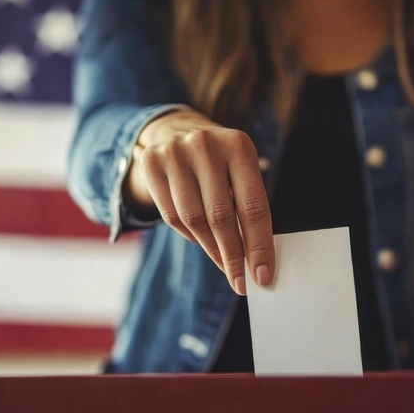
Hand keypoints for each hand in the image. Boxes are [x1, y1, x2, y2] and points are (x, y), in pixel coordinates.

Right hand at [124, 108, 273, 294]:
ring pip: (194, 219)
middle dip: (233, 256)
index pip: (253, 206)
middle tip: (240, 281)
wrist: (176, 131)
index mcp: (239, 146)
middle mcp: (206, 144)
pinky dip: (189, 235)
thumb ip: (249, 209)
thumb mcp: (241, 173)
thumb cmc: (221, 165)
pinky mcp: (151, 163)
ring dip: (211, 249)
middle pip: (221, 216)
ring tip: (224, 263)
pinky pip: (171, 216)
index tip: (262, 275)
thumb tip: (256, 262)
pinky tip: (201, 239)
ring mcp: (175, 152)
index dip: (259, 245)